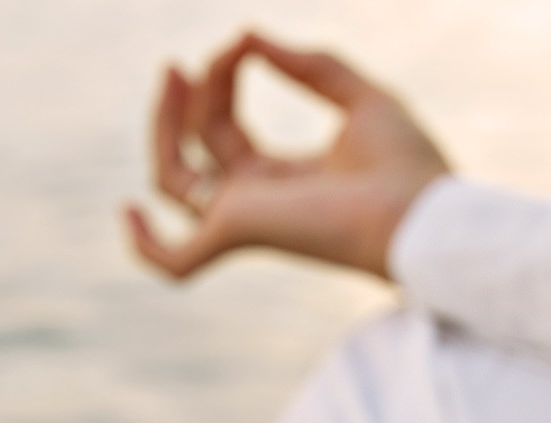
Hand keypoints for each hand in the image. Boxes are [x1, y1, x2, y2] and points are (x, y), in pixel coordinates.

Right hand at [124, 31, 450, 279]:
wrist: (424, 215)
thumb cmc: (408, 167)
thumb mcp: (361, 95)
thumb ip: (310, 65)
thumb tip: (250, 36)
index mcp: (279, 178)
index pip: (224, 128)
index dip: (222, 81)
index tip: (241, 42)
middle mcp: (252, 201)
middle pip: (194, 146)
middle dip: (187, 98)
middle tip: (182, 61)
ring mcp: (240, 220)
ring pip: (173, 177)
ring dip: (166, 124)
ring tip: (176, 73)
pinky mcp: (237, 235)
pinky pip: (175, 259)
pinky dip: (145, 246)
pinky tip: (127, 213)